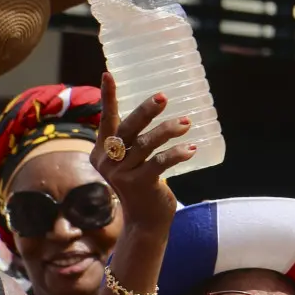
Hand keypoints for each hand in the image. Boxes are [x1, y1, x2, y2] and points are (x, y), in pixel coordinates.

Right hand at [90, 72, 195, 229]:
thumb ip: (134, 140)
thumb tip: (154, 108)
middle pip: (128, 128)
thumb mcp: (132, 160)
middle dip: (145, 111)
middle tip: (163, 97)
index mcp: (102, 150)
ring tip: (186, 122)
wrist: (145, 221)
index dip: (108, 97)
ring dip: (168, 130)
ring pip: (146, 144)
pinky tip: (192, 148)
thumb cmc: (142, 184)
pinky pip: (160, 162)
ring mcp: (121, 173)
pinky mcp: (139, 184)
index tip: (108, 74)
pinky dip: (177, 153)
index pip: (106, 118)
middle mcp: (108, 160)